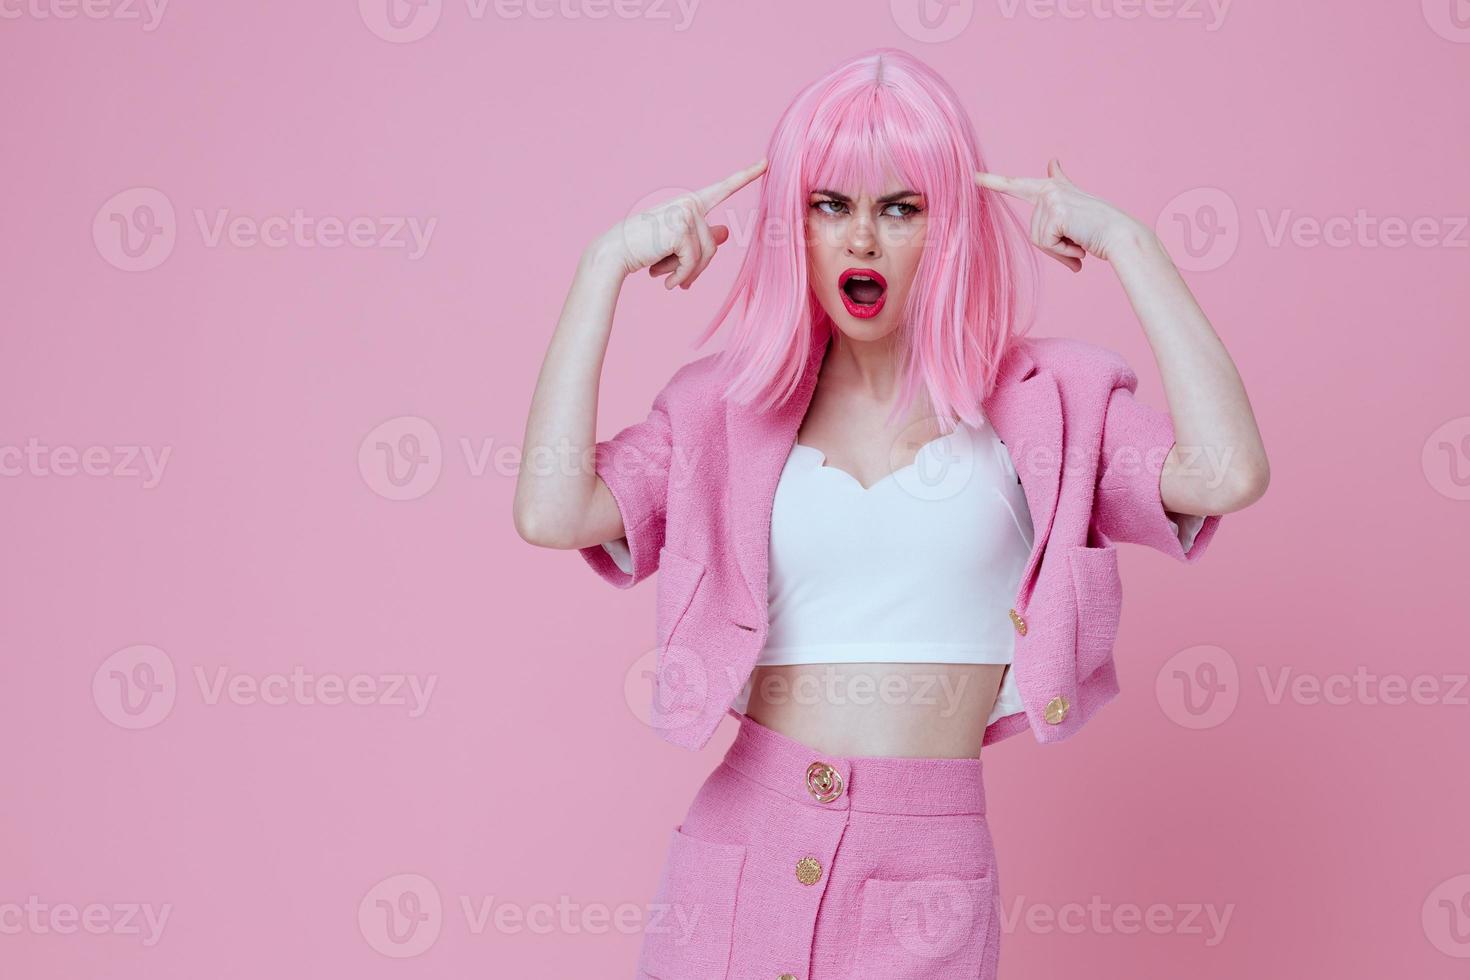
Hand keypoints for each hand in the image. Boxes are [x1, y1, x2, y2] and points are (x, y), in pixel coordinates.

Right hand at [592, 158, 766, 289]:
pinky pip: (693, 262)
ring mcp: (685, 214)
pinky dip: (680, 277)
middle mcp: (689, 203)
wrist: (614, 253)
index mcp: (689, 203)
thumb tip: (725, 231)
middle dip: (697, 267)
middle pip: (713, 243)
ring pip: (706, 254)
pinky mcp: (680, 229)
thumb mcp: (675, 244)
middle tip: (679, 280)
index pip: (722, 189)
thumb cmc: (643, 248)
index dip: (746, 176)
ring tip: (668, 279)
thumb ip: (701, 238)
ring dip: (688, 274)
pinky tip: (665, 282)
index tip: (767, 162)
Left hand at [975, 158, 1148, 270]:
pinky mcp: (1055, 212)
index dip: (995, 182)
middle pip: (1033, 231)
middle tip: (1077, 242)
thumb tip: (1052, 161)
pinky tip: (1080, 242)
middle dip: (1054, 246)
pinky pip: (1046, 244)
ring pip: (1038, 240)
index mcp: (1053, 188)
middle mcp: (1050, 189)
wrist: (1120, 236)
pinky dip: (1063, 251)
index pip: (1019, 185)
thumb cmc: (1099, 229)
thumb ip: (1060, 187)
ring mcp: (1051, 199)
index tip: (974, 177)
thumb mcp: (1075, 207)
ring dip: (1060, 249)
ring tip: (1080, 240)